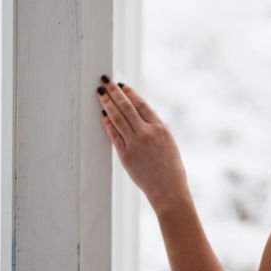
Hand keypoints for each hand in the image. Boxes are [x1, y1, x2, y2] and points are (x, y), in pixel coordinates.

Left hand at [96, 76, 189, 212]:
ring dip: (107, 103)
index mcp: (161, 128)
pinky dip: (107, 123)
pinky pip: (113, 135)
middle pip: (126, 107)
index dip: (129, 93)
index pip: (141, 104)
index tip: (121, 85)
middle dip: (114, 92)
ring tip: (100, 93)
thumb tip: (138, 113)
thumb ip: (154, 127)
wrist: (169, 189)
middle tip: (105, 80)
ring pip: (117, 118)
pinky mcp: (126, 155)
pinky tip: (102, 115)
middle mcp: (147, 133)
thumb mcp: (168, 141)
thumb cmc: (171, 167)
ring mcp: (135, 144)